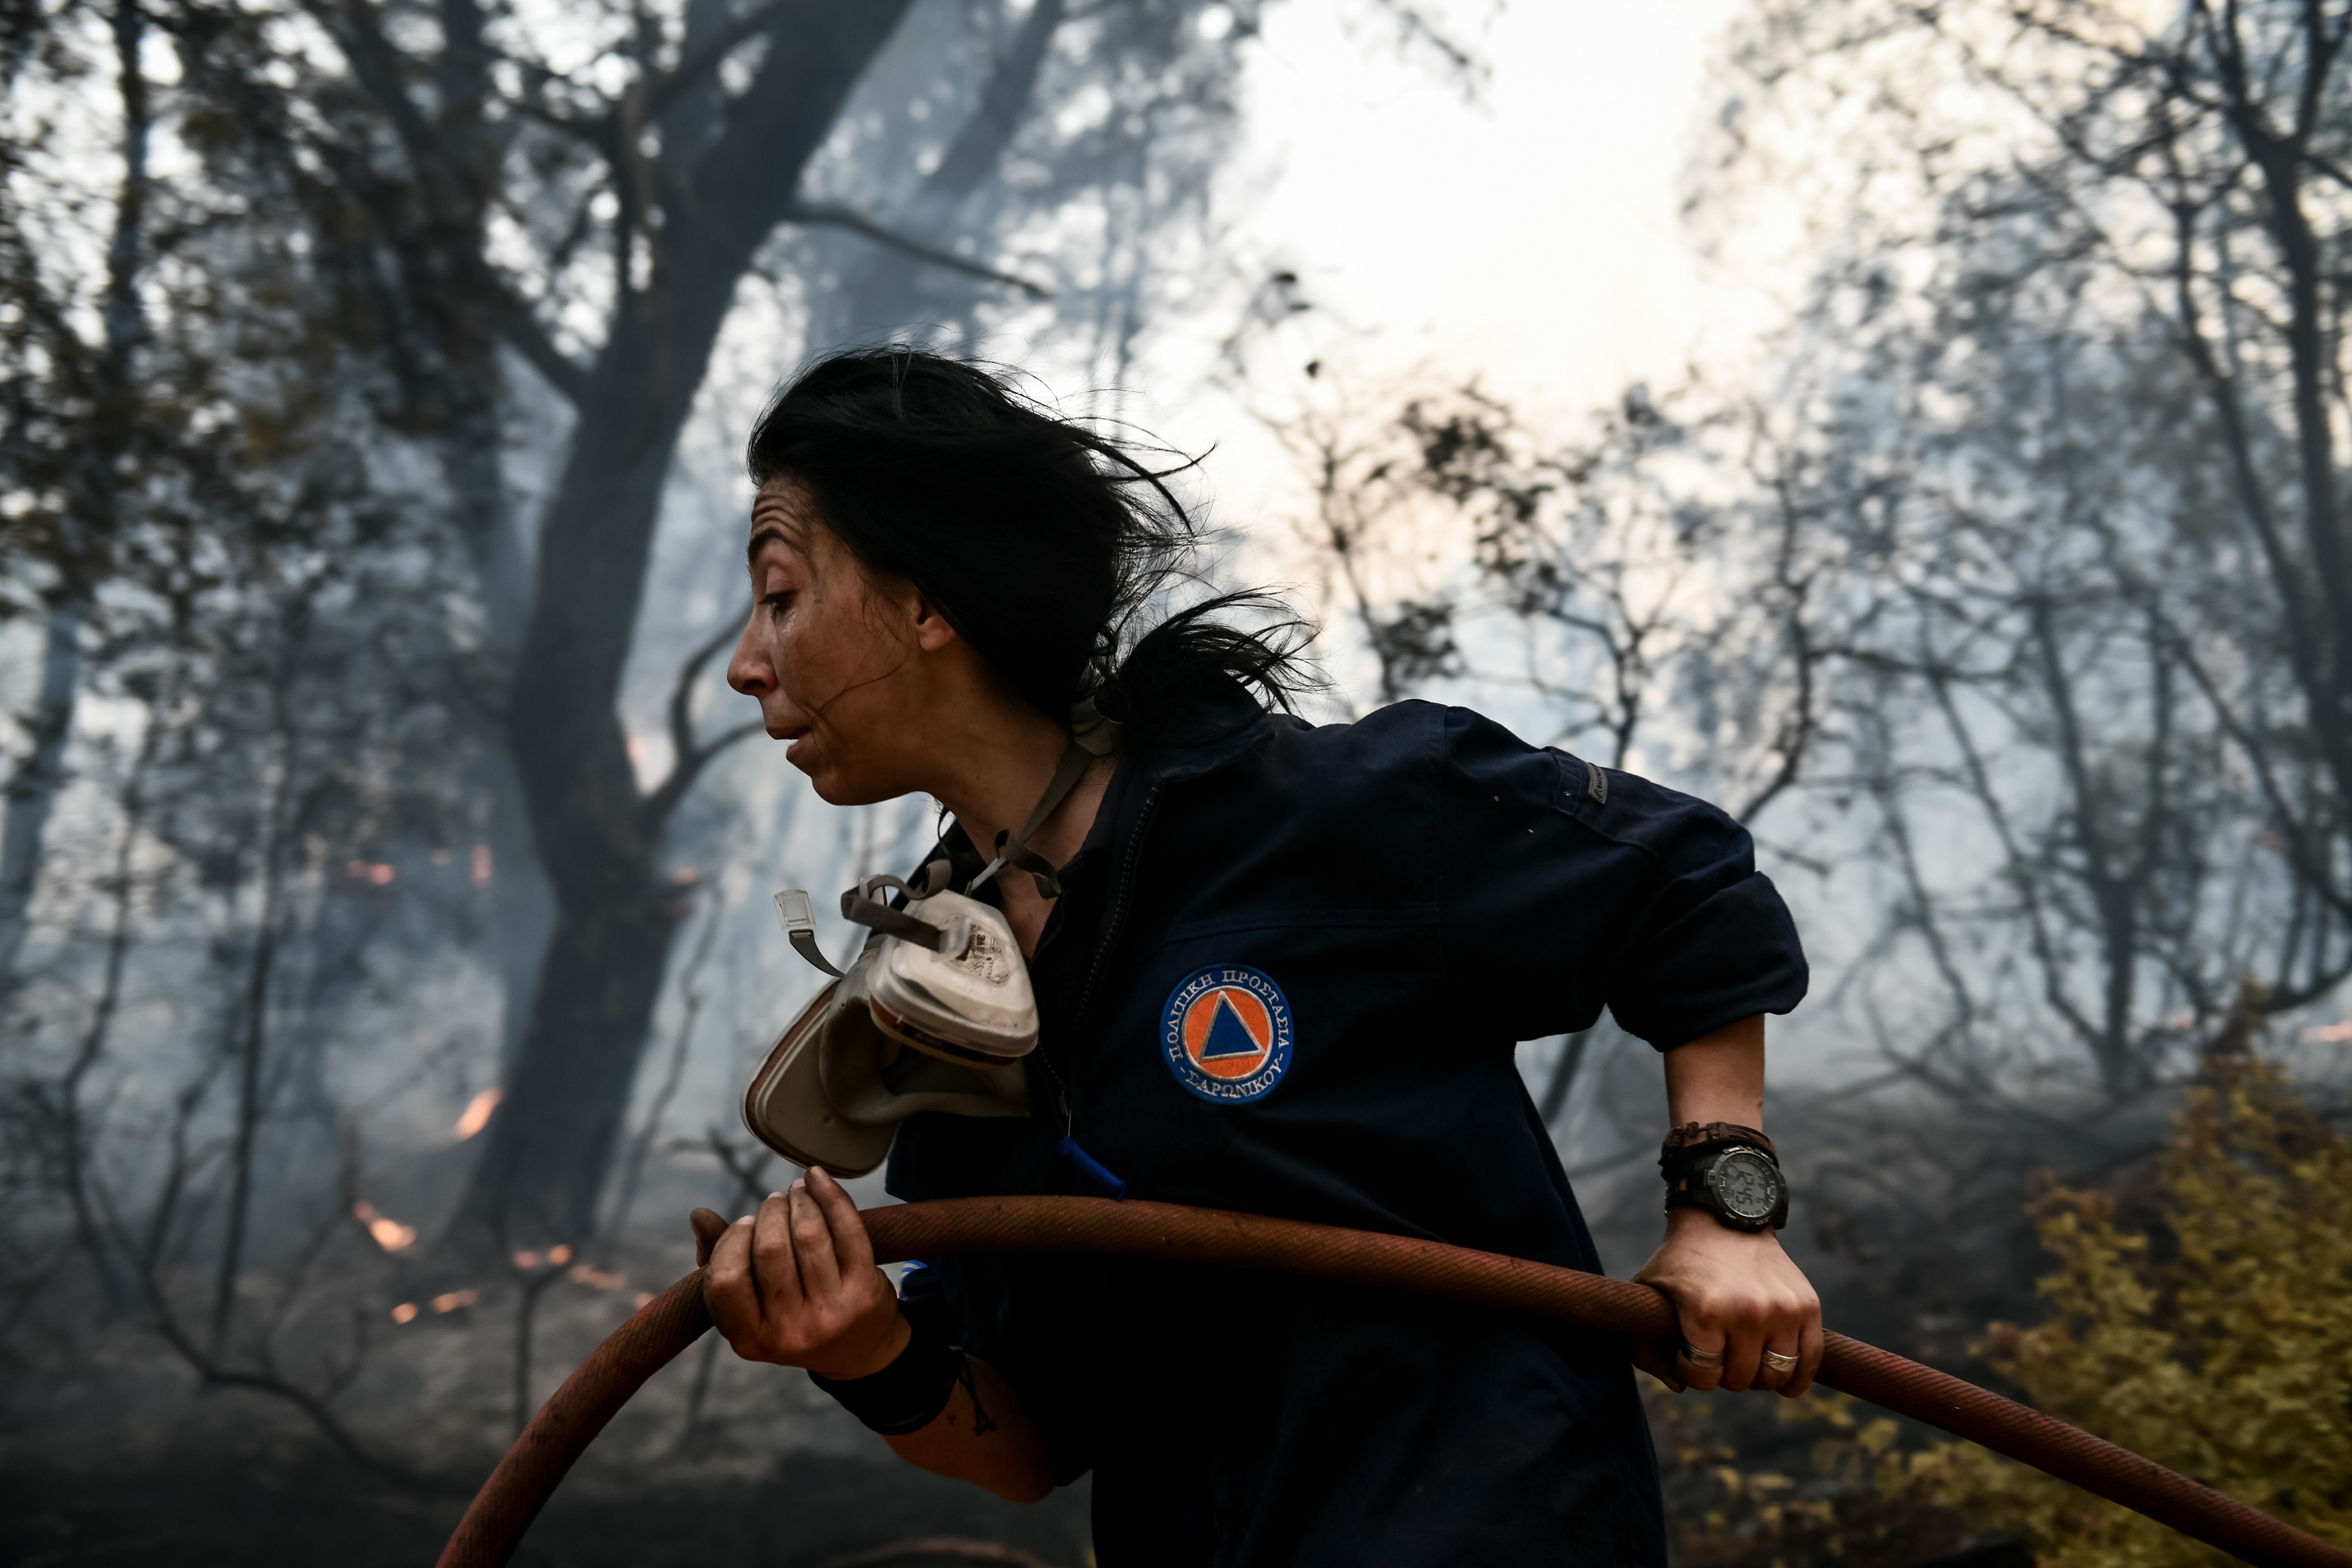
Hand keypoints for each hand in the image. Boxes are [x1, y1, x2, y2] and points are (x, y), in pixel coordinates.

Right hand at [694, 1167, 910, 1380]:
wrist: (860, 1348)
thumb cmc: (793, 1315)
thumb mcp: (752, 1304)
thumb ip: (720, 1260)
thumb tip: (698, 1215)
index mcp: (750, 1340)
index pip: (726, 1280)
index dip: (732, 1242)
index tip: (745, 1224)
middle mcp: (790, 1332)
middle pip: (770, 1250)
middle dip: (769, 1212)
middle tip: (774, 1201)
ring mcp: (830, 1313)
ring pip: (808, 1236)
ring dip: (799, 1200)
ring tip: (795, 1191)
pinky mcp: (864, 1291)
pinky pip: (848, 1230)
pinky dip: (831, 1195)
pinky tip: (817, 1177)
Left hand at [1632, 1208, 1821, 1396]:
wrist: (1726, 1219)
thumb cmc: (1682, 1260)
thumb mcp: (1648, 1292)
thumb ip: (1646, 1346)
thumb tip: (1678, 1387)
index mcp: (1706, 1312)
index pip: (1703, 1376)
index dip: (1692, 1372)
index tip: (1689, 1355)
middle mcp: (1748, 1312)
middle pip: (1740, 1379)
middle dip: (1724, 1374)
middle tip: (1719, 1354)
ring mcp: (1782, 1309)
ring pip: (1776, 1375)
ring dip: (1758, 1376)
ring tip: (1746, 1358)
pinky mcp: (1808, 1305)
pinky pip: (1810, 1360)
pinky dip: (1797, 1378)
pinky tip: (1784, 1381)